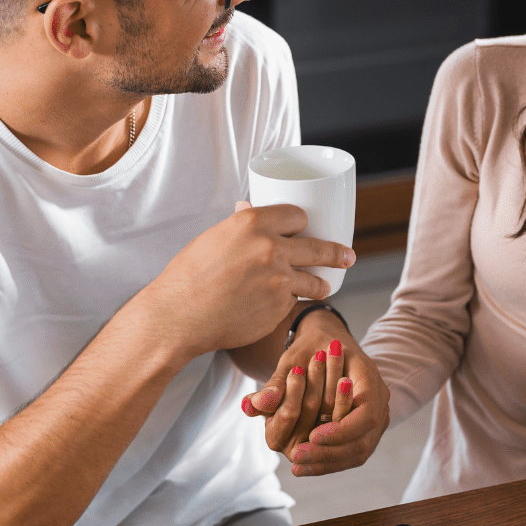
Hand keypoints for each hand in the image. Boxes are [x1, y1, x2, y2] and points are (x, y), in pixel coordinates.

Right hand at [141, 204, 354, 356]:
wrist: (178, 316)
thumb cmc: (188, 276)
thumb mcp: (214, 238)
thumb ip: (240, 226)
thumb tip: (248, 210)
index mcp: (253, 222)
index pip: (298, 216)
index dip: (303, 224)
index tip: (307, 229)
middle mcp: (271, 247)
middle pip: (318, 247)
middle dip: (337, 253)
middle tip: (348, 257)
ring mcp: (279, 280)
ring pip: (315, 281)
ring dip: (321, 284)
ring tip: (325, 286)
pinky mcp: (279, 308)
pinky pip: (294, 302)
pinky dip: (290, 304)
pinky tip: (279, 307)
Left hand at [240, 311, 389, 476]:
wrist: (328, 340)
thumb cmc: (312, 346)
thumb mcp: (293, 357)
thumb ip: (277, 382)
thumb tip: (257, 404)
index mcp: (368, 375)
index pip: (365, 414)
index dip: (340, 430)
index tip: (311, 436)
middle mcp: (378, 398)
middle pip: (363, 438)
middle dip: (330, 452)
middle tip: (297, 457)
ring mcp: (377, 415)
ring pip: (359, 450)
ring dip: (328, 462)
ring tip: (298, 466)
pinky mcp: (366, 428)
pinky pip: (353, 451)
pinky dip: (330, 461)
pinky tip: (304, 467)